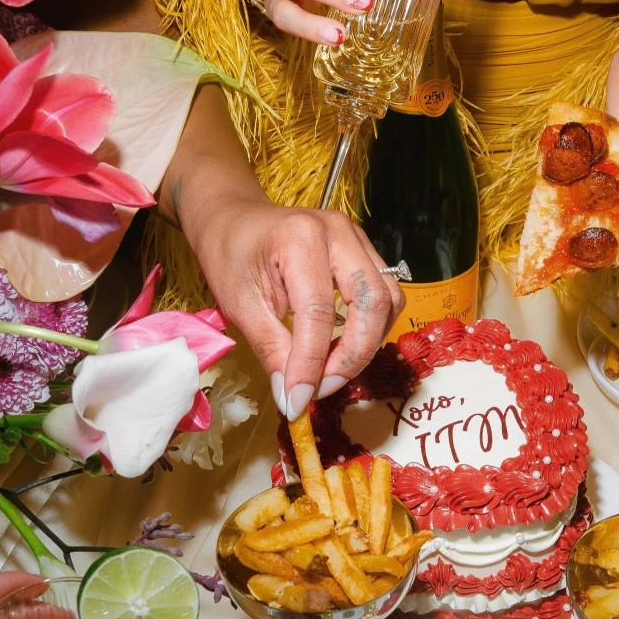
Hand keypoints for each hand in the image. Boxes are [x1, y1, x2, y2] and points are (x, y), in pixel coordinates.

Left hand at [189, 194, 401, 416]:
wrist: (234, 217)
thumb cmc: (229, 254)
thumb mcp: (239, 304)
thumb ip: (270, 349)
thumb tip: (292, 396)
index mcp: (300, 238)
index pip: (318, 312)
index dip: (311, 364)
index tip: (297, 401)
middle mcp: (339, 232)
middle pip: (372, 303)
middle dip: (352, 357)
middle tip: (321, 388)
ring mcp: (357, 238)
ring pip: (388, 300)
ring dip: (367, 344)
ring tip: (331, 370)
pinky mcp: (364, 250)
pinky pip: (384, 294)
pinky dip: (370, 328)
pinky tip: (342, 346)